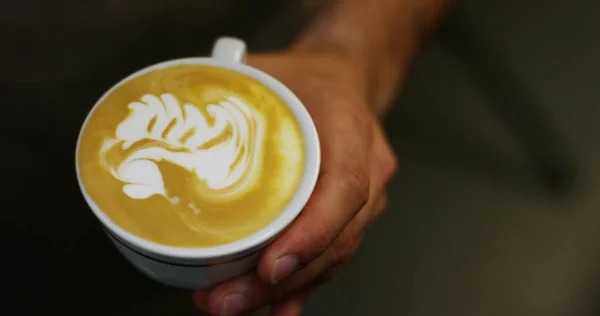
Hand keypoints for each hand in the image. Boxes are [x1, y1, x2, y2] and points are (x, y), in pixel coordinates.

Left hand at [194, 51, 397, 314]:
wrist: (343, 80)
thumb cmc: (303, 77)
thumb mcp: (267, 71)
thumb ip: (226, 97)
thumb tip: (163, 128)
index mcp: (349, 126)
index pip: (344, 188)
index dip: (310, 233)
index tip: (269, 266)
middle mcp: (367, 167)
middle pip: (336, 238)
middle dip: (282, 280)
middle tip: (227, 299)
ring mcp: (366, 197)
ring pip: (334, 256)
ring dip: (285, 290)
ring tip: (231, 303)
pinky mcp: (351, 216)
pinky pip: (331, 256)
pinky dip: (300, 288)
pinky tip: (276, 311)